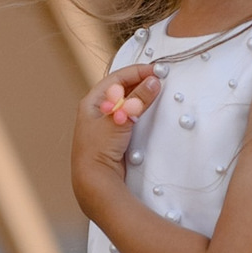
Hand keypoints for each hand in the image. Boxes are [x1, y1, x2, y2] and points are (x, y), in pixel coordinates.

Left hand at [72, 63, 158, 206]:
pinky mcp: (114, 138)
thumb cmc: (98, 150)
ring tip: (157, 92)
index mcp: (92, 102)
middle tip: (159, 80)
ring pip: (126, 103)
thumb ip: (137, 100)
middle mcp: (97, 111)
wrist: (94, 181)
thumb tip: (153, 82)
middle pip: (121, 89)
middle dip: (140, 82)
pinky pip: (129, 118)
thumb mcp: (119, 119)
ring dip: (141, 97)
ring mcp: (105, 125)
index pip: (117, 78)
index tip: (156, 71)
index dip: (137, 72)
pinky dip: (140, 112)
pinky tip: (150, 112)